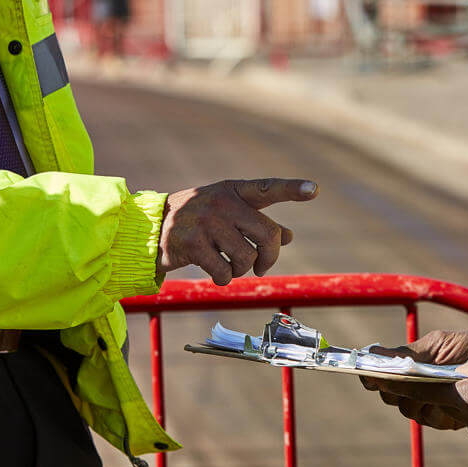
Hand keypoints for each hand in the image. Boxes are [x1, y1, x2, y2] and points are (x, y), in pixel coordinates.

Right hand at [158, 177, 316, 284]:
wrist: (153, 227)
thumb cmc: (200, 220)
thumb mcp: (228, 213)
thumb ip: (257, 222)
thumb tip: (288, 236)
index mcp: (234, 190)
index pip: (267, 188)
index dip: (292, 189)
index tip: (314, 189)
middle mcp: (222, 202)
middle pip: (267, 234)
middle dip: (269, 257)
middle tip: (262, 266)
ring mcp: (207, 222)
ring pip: (247, 258)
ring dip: (242, 269)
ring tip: (229, 263)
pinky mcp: (193, 244)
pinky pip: (225, 272)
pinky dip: (224, 278)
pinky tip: (214, 270)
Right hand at [361, 330, 467, 431]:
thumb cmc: (467, 348)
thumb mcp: (438, 344)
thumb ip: (409, 353)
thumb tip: (373, 352)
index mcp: (407, 366)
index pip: (380, 375)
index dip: (371, 376)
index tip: (369, 374)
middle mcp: (413, 387)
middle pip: (389, 396)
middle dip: (395, 389)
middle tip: (405, 379)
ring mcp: (427, 404)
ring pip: (409, 409)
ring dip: (417, 400)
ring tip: (433, 387)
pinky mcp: (445, 418)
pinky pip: (430, 419)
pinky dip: (436, 410)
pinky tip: (448, 400)